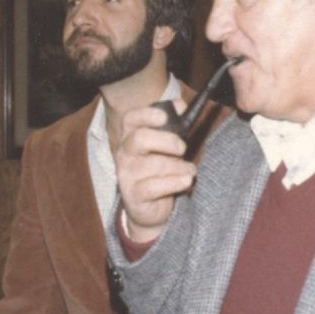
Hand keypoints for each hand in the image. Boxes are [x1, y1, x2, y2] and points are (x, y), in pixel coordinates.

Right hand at [116, 101, 196, 242]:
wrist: (150, 208)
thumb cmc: (160, 171)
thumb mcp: (166, 147)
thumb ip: (173, 125)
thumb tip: (180, 105)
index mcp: (131, 136)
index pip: (131, 119)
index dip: (147, 114)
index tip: (164, 117)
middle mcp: (124, 153)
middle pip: (140, 138)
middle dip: (167, 141)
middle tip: (183, 149)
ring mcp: (126, 175)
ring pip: (154, 164)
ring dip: (179, 166)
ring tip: (190, 171)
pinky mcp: (134, 195)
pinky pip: (156, 186)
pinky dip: (176, 182)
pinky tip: (186, 182)